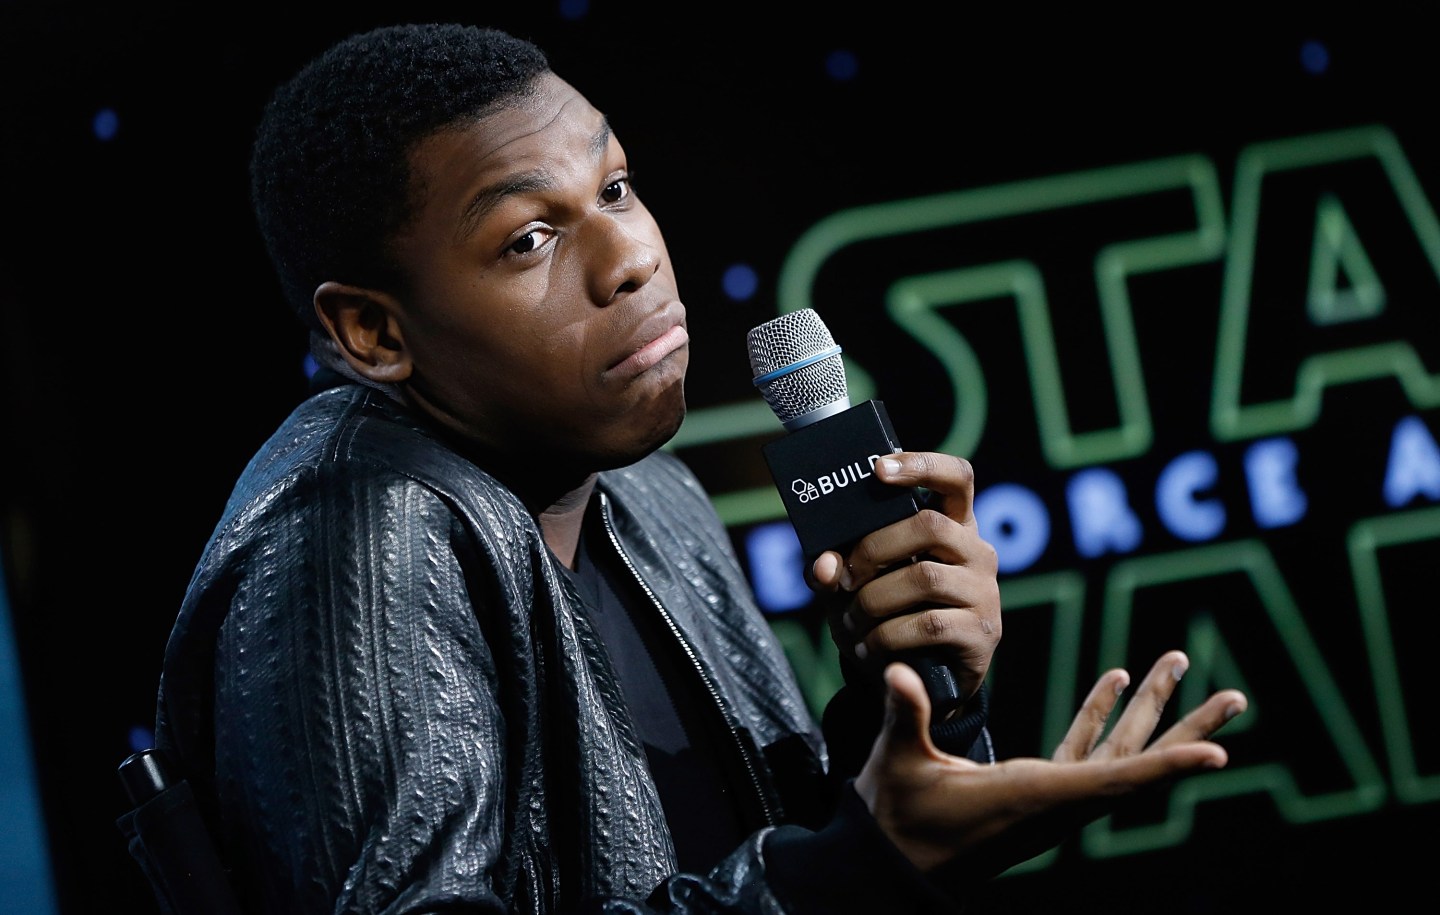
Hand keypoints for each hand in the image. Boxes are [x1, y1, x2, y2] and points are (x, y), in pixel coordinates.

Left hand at [811, 452, 1000, 700]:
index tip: (878, 468)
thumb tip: (823, 566)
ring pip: (925, 577)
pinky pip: (930, 623)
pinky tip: (870, 647)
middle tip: (846, 577)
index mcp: (951, 526)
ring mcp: (984, 592)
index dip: (922, 465)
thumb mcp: (854, 587)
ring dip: (874, 600)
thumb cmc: (886, 616)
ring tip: (852, 622)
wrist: (916, 681)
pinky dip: (888, 636)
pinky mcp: (982, 633)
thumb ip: (835, 569)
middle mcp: (976, 552)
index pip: (957, 478)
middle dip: (874, 548)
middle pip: (929, 525)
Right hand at [855, 650, 1247, 878]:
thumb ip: (905, 715)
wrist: (893, 867)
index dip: (1167, 766)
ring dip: (1150, 712)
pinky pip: (1086, 753)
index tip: (1219, 753)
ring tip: (1174, 664)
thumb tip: (897, 673)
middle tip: (1234, 697)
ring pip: (1118, 755)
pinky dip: (1102, 717)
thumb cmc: (898, 818)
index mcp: (1036, 796)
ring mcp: (1053, 799)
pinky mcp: (1038, 792)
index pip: (1115, 781)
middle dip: (1185, 728)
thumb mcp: (900, 765)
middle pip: (1138, 766)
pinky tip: (1114, 682)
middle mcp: (1058, 801)